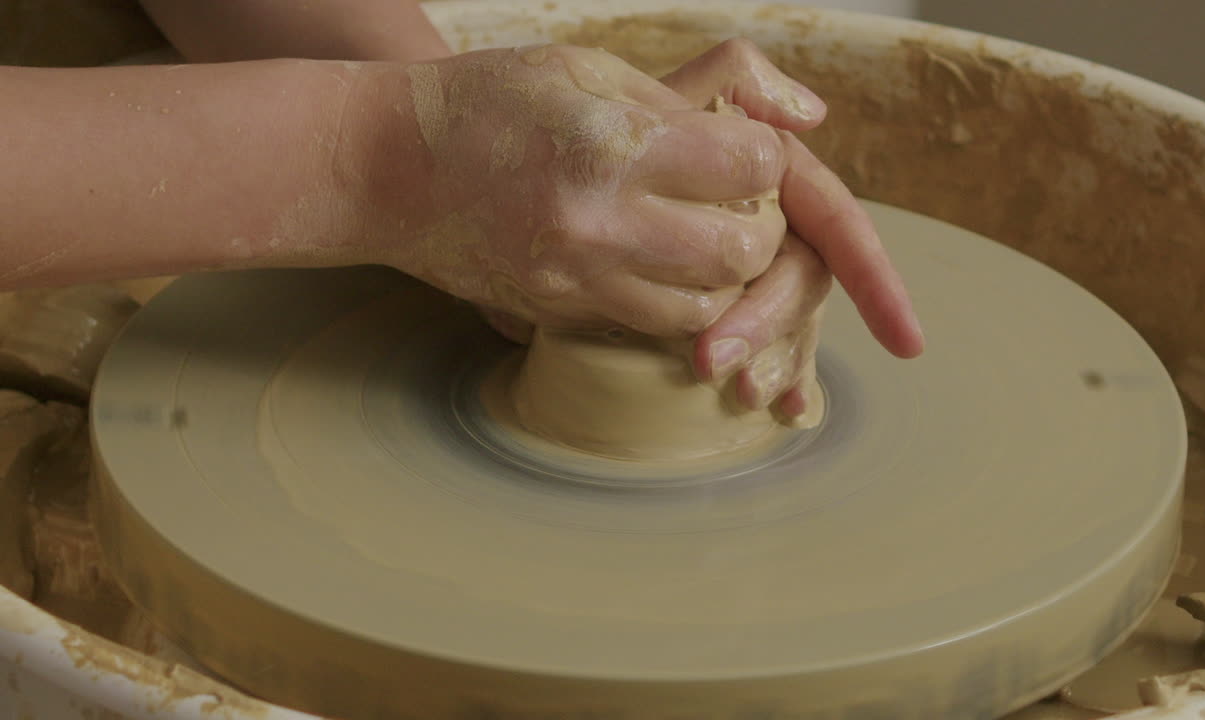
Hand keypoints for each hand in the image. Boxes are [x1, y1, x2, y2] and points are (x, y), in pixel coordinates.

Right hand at [382, 44, 791, 338]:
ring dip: (723, 278)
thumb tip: (801, 117)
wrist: (385, 168)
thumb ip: (696, 92)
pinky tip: (658, 268)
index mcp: (615, 144)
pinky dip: (675, 304)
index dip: (765, 159)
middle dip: (760, 229)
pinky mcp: (558, 313)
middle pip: (741, 252)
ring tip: (700, 239)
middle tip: (737, 206)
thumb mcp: (590, 68)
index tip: (745, 153)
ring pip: (704, 309)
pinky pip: (650, 328)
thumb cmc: (490, 102)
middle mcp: (601, 222)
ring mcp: (577, 279)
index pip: (751, 169)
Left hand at [661, 39, 924, 424]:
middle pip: (800, 284)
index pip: (838, 227)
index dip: (875, 281)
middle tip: (712, 358)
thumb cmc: (626, 134)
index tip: (902, 341)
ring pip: (786, 325)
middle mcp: (778, 226)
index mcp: (779, 179)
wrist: (569, 173)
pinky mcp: (731, 304)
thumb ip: (737, 83)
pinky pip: (765, 347)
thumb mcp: (673, 98)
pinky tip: (783, 411)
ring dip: (772, 360)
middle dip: (768, 323)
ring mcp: (756, 270)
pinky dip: (779, 378)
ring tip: (741, 393)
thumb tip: (811, 115)